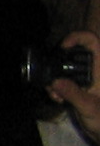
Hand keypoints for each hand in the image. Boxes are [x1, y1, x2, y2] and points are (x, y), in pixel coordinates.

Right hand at [49, 29, 99, 145]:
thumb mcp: (89, 107)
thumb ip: (74, 94)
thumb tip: (55, 82)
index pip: (92, 42)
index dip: (77, 38)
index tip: (63, 47)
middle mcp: (93, 70)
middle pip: (72, 53)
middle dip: (58, 63)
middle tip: (52, 78)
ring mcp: (84, 78)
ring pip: (64, 67)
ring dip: (54, 78)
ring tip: (55, 94)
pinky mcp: (77, 87)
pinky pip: (61, 80)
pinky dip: (55, 87)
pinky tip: (57, 99)